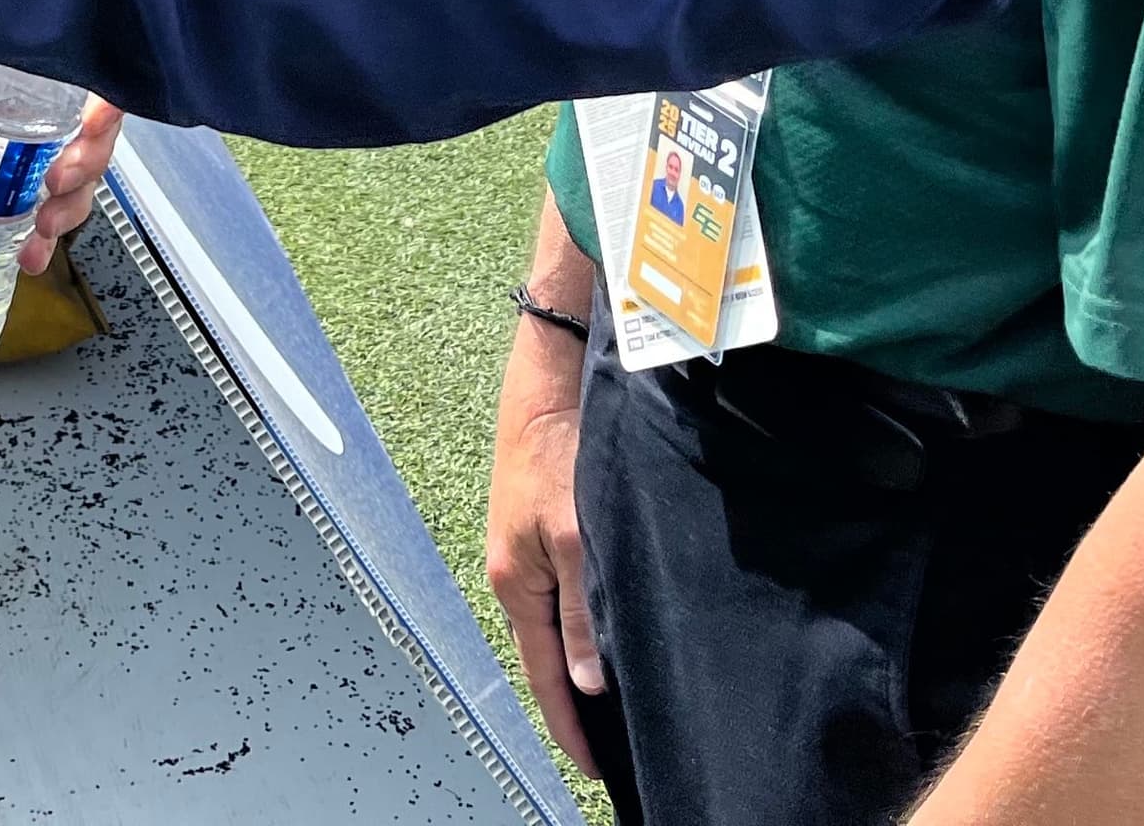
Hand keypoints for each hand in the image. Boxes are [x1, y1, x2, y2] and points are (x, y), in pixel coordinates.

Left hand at [0, 60, 123, 273]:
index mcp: (30, 60)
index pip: (90, 77)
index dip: (107, 101)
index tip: (93, 126)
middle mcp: (38, 99)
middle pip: (90, 134)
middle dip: (85, 167)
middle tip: (56, 186)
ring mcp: (22, 140)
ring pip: (71, 176)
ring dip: (67, 210)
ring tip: (42, 233)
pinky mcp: (1, 174)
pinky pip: (37, 204)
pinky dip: (39, 235)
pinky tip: (29, 253)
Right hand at [485, 285, 605, 771]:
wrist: (555, 375)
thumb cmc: (557, 449)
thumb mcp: (576, 537)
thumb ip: (585, 612)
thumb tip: (591, 682)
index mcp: (516, 584)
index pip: (543, 676)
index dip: (569, 725)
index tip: (595, 768)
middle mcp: (520, 572)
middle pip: (551, 652)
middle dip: (580, 698)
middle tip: (620, 739)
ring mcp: (535, 546)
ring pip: (566, 620)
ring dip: (591, 655)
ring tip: (627, 693)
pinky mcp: (553, 522)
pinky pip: (574, 589)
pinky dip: (595, 616)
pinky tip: (623, 622)